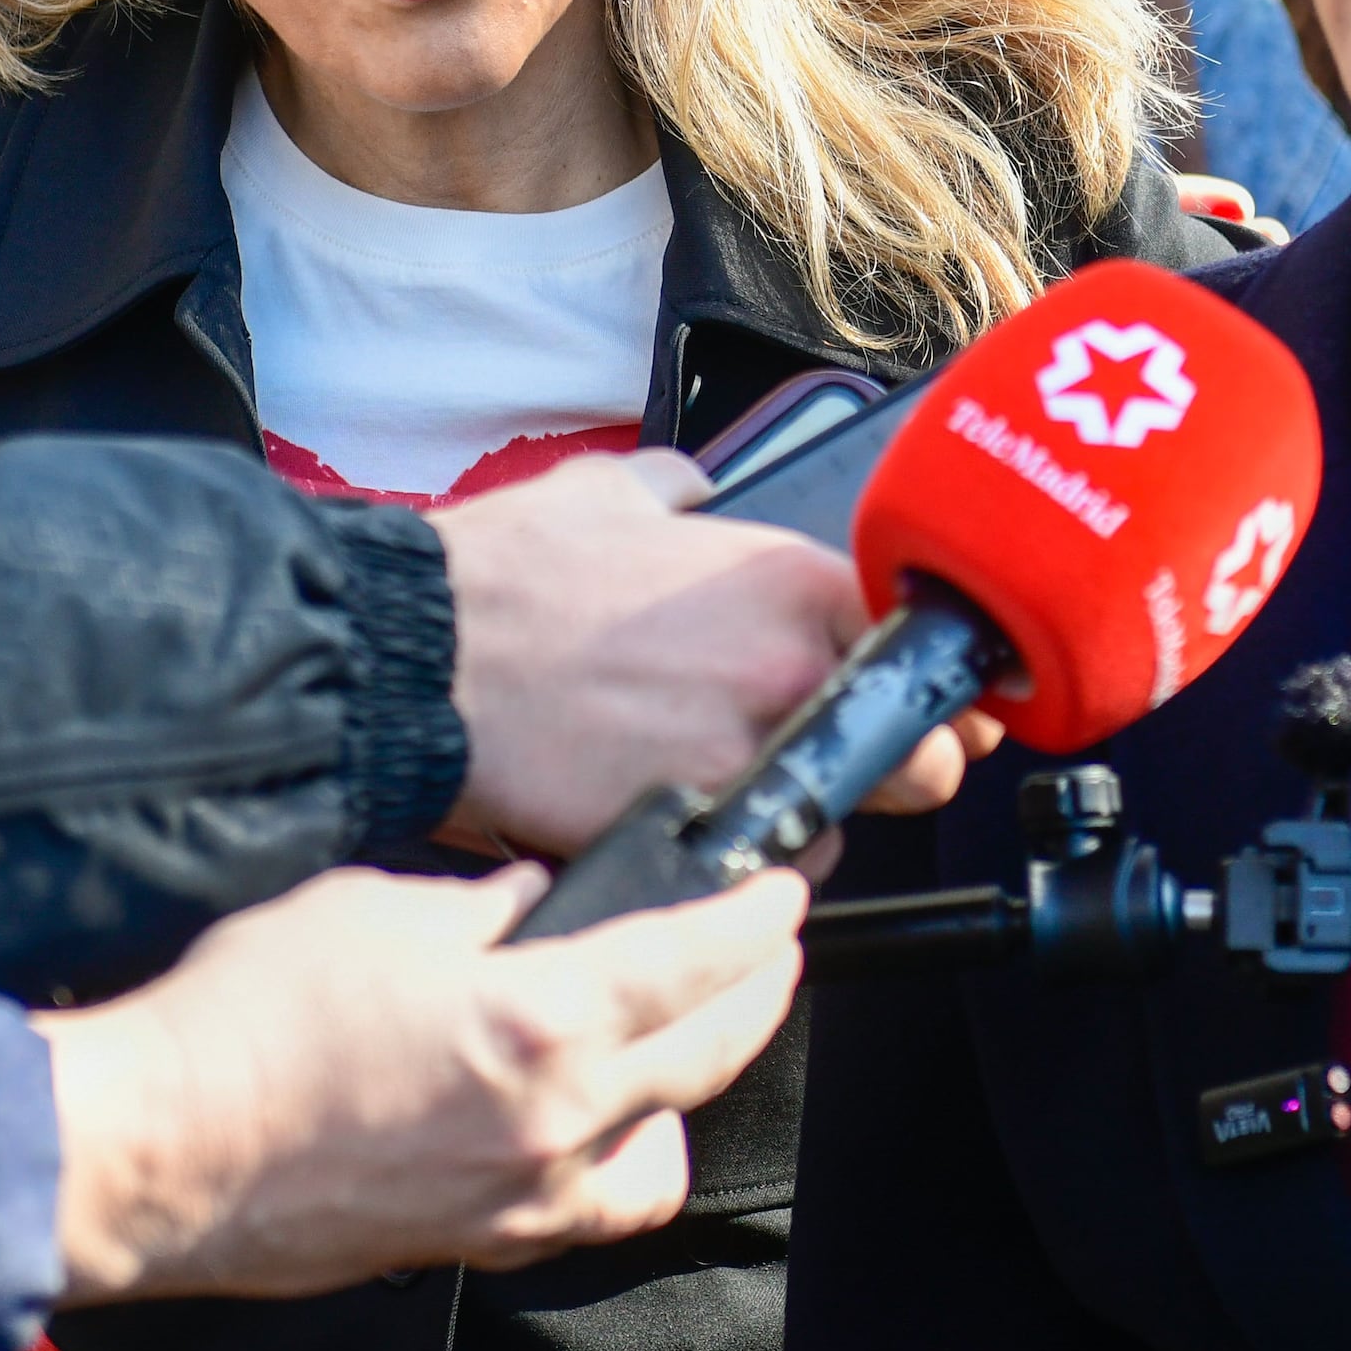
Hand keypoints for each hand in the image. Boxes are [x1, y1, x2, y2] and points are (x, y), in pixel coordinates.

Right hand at [35, 862, 806, 1305]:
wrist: (158, 1153)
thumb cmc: (245, 1024)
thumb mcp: (374, 909)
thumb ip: (480, 906)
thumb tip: (534, 901)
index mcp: (542, 1022)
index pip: (695, 960)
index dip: (754, 919)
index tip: (781, 892)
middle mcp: (557, 1123)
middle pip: (710, 1054)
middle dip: (757, 992)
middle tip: (768, 950)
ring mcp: (524, 1200)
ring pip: (666, 1150)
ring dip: (694, 1090)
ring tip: (682, 1039)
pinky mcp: (479, 1246)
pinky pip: (593, 1208)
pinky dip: (617, 1160)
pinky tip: (595, 1123)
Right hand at [431, 451, 968, 858]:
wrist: (417, 660)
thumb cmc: (499, 579)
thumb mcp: (606, 492)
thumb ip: (677, 488)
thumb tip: (693, 485)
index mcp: (788, 578)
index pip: (924, 642)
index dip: (933, 679)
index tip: (925, 697)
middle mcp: (788, 665)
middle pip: (926, 749)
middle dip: (911, 764)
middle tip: (860, 762)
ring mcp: (747, 753)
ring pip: (855, 816)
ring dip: (828, 814)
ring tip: (762, 794)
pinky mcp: (696, 825)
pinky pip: (772, 864)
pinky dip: (759, 861)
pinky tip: (713, 829)